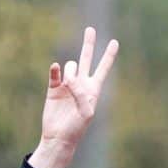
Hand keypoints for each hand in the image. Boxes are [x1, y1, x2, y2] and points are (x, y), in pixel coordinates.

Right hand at [35, 26, 118, 167]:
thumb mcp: (86, 113)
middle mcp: (81, 84)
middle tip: (90, 29)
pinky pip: (54, 73)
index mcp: (93, 89)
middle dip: (88, 44)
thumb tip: (69, 80)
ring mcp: (66, 84)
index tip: (115, 42)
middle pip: (86, 59)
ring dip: (70, 72)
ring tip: (68, 87)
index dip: (109, 56)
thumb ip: (81, 94)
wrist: (58, 137)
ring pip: (70, 65)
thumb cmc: (77, 128)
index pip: (103, 69)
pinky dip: (56, 70)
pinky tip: (56, 70)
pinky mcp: (53, 88)